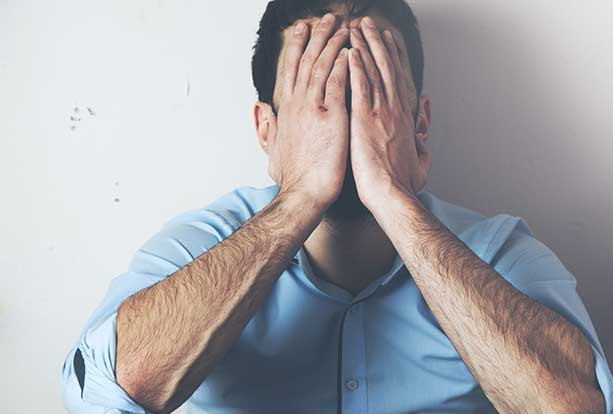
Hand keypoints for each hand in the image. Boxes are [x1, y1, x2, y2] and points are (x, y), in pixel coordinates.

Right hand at [268, 13, 349, 207]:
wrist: (303, 193)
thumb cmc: (293, 178)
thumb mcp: (273, 148)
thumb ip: (268, 125)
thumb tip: (261, 109)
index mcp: (287, 110)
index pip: (292, 70)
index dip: (298, 48)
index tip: (303, 30)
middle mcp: (298, 104)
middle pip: (306, 61)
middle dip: (316, 37)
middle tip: (326, 18)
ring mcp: (314, 108)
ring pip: (321, 66)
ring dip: (332, 43)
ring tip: (341, 25)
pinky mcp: (331, 117)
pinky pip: (337, 83)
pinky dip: (343, 65)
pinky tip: (349, 50)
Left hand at [347, 17, 429, 210]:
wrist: (392, 194)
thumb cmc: (405, 183)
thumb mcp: (422, 158)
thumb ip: (423, 136)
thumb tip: (425, 121)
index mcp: (405, 116)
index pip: (399, 79)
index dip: (393, 57)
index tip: (388, 41)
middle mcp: (395, 109)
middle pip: (387, 67)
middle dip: (379, 43)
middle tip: (371, 24)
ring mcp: (381, 111)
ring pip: (374, 70)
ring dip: (366, 46)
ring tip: (359, 27)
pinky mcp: (364, 118)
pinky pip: (360, 85)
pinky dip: (357, 66)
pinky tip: (351, 50)